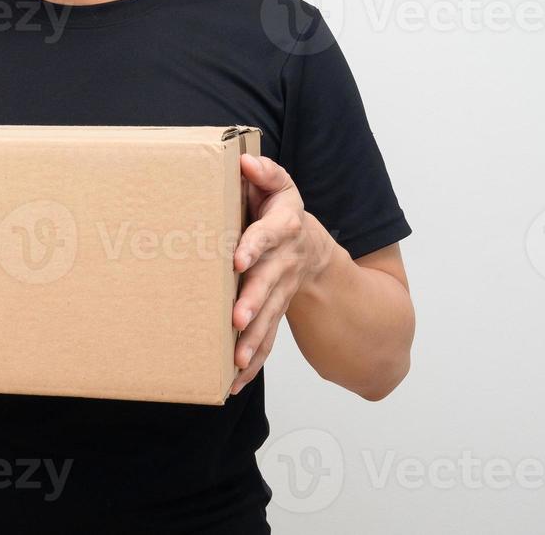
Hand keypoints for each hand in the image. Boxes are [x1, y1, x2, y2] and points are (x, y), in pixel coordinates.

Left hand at [229, 153, 325, 395]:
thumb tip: (243, 161)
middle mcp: (284, 263)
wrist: (311, 247)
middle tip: (236, 319)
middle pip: (269, 284)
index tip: (237, 259)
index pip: (268, 235)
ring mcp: (281, 291)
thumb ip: (264, 173)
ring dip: (254, 340)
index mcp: (283, 229)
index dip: (254, 246)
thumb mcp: (279, 186)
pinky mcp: (275, 312)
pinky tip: (233, 383)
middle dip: (253, 302)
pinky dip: (252, 363)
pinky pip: (267, 339)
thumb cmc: (281, 211)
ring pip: (269, 318)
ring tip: (236, 361)